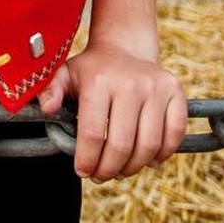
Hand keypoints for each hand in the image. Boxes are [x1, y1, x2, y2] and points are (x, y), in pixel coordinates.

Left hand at [37, 42, 185, 181]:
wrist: (124, 47)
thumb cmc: (92, 70)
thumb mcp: (65, 74)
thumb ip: (50, 90)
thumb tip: (47, 109)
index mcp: (99, 81)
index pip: (93, 133)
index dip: (87, 160)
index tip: (83, 171)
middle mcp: (130, 83)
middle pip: (122, 145)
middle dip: (109, 169)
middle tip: (101, 176)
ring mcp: (157, 87)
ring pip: (149, 145)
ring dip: (134, 167)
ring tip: (120, 170)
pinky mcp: (176, 92)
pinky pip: (174, 134)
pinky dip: (162, 154)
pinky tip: (147, 159)